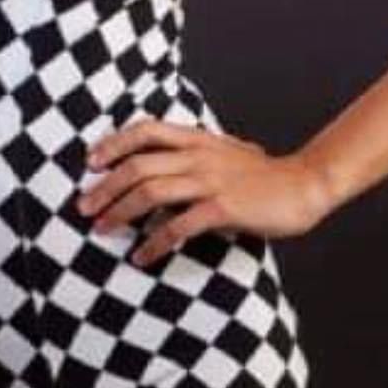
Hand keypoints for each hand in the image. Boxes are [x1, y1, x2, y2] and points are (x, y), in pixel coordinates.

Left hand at [77, 120, 331, 264]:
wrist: (304, 185)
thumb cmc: (264, 177)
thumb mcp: (226, 154)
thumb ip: (196, 157)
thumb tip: (166, 170)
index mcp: (198, 140)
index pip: (145, 130)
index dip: (113, 144)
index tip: (90, 162)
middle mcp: (199, 156)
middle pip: (138, 165)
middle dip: (105, 188)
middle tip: (84, 208)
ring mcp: (211, 181)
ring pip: (151, 192)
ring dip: (120, 212)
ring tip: (102, 230)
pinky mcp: (223, 208)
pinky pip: (179, 225)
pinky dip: (155, 243)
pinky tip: (142, 256)